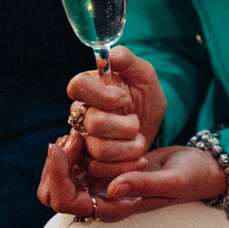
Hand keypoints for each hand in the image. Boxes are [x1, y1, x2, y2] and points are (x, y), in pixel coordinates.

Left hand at [37, 137, 224, 221]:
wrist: (204, 168)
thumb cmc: (192, 177)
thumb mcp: (172, 180)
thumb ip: (143, 185)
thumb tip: (111, 188)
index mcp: (115, 208)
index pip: (66, 201)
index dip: (58, 175)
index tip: (65, 144)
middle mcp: (103, 201)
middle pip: (55, 195)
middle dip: (54, 168)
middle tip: (69, 139)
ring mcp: (102, 188)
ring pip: (61, 181)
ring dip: (61, 159)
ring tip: (75, 135)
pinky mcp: (106, 173)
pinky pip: (75, 167)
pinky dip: (72, 152)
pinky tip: (82, 134)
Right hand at [66, 45, 166, 183]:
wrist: (151, 126)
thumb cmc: (144, 96)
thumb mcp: (143, 75)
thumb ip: (127, 60)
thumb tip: (107, 57)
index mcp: (88, 88)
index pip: (77, 87)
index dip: (102, 95)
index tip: (124, 98)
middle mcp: (79, 113)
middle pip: (93, 124)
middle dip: (125, 126)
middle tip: (136, 122)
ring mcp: (81, 139)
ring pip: (99, 149)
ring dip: (129, 147)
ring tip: (139, 139)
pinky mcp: (88, 162)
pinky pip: (100, 170)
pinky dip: (125, 166)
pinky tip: (138, 158)